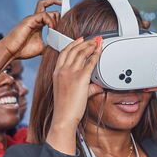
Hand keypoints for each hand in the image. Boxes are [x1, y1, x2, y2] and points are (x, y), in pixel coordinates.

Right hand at [0, 0, 60, 59]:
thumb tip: (59, 48)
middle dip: (58, 9)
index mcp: (38, 24)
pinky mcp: (30, 20)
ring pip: (47, 9)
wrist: (10, 52)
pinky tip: (52, 30)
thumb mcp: (41, 49)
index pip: (48, 11)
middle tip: (63, 20)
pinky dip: (51, 22)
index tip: (64, 16)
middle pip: (46, 4)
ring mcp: (32, 19)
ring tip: (56, 31)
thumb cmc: (22, 50)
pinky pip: (44, 15)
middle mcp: (35, 19)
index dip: (57, 11)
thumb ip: (50, 45)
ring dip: (56, 20)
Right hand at [46, 37, 103, 152]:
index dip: (73, 44)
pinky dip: (96, 55)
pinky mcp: (80, 78)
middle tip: (92, 39)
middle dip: (84, 42)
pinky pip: (90, 62)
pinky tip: (99, 51)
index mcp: (56, 73)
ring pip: (82, 53)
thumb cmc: (64, 108)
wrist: (63, 117)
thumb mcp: (67, 93)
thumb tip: (95, 87)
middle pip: (74, 50)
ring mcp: (70, 73)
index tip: (79, 40)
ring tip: (97, 42)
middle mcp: (62, 70)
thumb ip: (83, 87)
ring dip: (90, 46)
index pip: (64, 53)